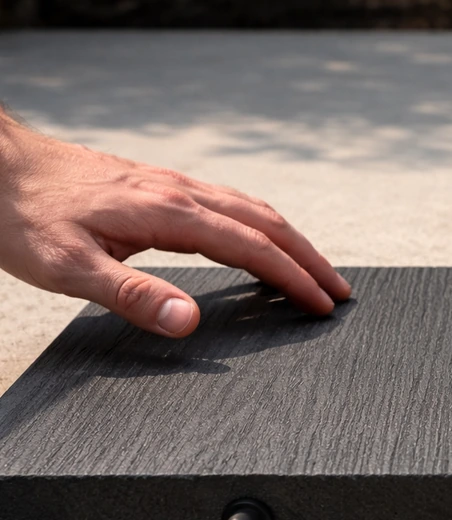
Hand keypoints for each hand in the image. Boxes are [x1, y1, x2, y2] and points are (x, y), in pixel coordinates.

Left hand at [0, 116, 349, 336]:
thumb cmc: (23, 215)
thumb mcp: (69, 267)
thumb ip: (133, 295)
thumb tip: (189, 322)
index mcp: (169, 213)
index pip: (252, 248)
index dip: (294, 278)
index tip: (322, 304)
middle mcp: (180, 192)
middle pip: (267, 222)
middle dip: (310, 258)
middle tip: (339, 290)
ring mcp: (172, 184)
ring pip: (252, 208)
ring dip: (291, 240)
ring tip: (314, 268)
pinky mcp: (160, 184)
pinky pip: (229, 203)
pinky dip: (261, 226)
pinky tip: (257, 239)